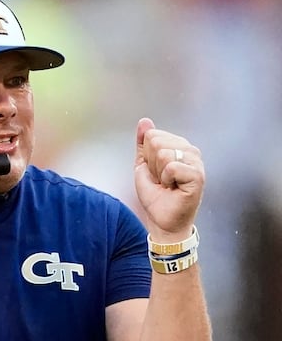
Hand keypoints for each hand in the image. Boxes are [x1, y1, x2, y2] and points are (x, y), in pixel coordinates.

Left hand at [134, 118, 204, 237]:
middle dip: (151, 164)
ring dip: (159, 173)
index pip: (152, 136)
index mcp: (178, 146)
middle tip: (161, 180)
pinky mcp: (198, 175)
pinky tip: (173, 188)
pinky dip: (166, 180)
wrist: (161, 219)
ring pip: (163, 153)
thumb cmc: (156, 195)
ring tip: (167, 184)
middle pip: (156, 142)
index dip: (147, 157)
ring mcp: (196, 162)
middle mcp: (190, 150)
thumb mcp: (143, 165)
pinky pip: (172, 166)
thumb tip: (144, 121)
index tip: (155, 172)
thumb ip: (143, 143)